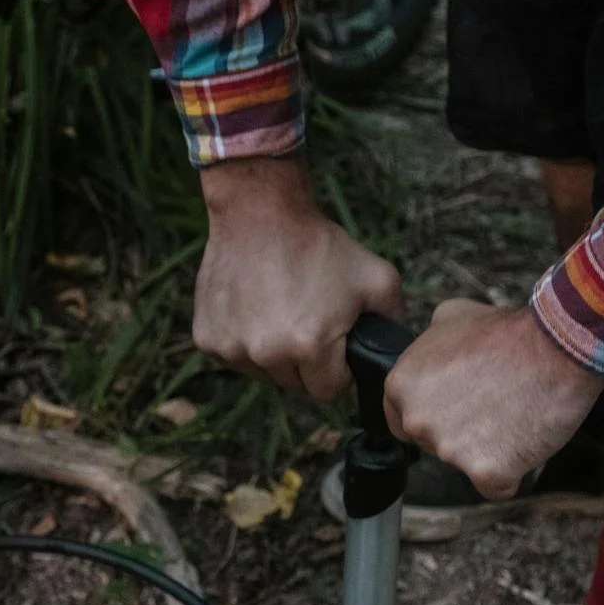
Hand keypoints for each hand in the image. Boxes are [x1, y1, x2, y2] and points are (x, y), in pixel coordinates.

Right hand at [194, 157, 403, 399]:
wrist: (259, 214)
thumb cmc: (318, 245)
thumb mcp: (377, 277)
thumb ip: (393, 319)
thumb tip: (396, 349)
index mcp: (310, 346)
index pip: (329, 390)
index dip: (336, 368)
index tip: (332, 340)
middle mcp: (267, 354)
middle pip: (294, 384)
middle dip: (304, 361)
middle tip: (306, 319)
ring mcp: (232, 349)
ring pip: (262, 372)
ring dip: (272, 352)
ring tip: (278, 309)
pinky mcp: (207, 339)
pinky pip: (234, 356)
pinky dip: (243, 339)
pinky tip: (253, 307)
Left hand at [383, 299, 603, 498]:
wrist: (556, 347)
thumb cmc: (508, 331)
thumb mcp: (453, 316)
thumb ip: (429, 340)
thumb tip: (430, 345)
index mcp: (401, 386)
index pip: (401, 421)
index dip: (435, 414)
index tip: (459, 407)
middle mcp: (417, 421)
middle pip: (432, 445)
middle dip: (459, 433)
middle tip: (494, 406)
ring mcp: (449, 450)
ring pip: (464, 465)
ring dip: (487, 450)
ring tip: (514, 415)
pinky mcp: (485, 472)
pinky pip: (494, 486)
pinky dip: (511, 471)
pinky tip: (524, 440)